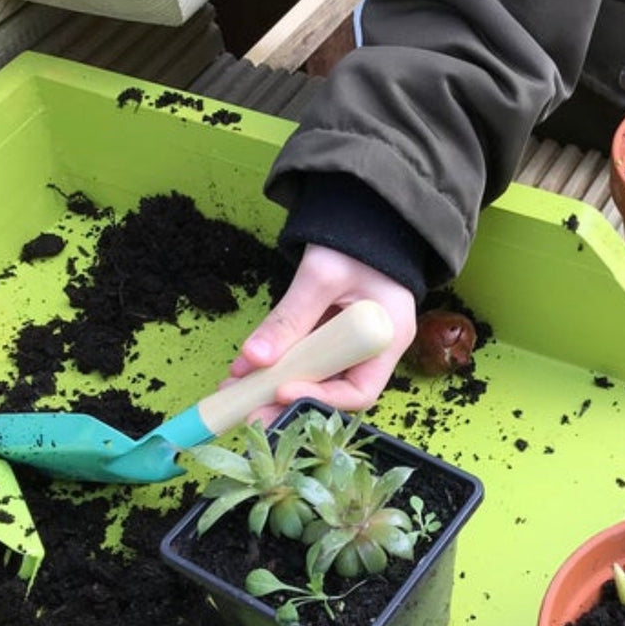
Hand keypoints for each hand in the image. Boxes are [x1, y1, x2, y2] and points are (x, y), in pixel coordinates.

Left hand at [229, 244, 417, 424]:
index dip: (320, 399)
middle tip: (248, 410)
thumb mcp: (320, 275)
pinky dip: (275, 366)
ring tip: (236, 389)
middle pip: (333, 393)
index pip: (360, 391)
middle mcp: (373, 351)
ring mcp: (351, 346)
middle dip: (288, 403)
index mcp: (388, 337)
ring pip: (313, 379)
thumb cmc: (353, 240)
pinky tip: (245, 369)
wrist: (360, 216)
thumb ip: (289, 317)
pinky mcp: (330, 339)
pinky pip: (303, 360)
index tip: (280, 391)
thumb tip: (253, 359)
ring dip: (274, 387)